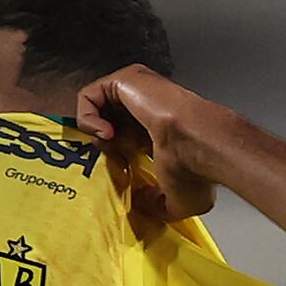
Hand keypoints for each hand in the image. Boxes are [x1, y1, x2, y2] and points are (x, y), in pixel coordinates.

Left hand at [70, 65, 232, 236]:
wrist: (199, 143)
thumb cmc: (197, 168)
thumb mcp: (178, 202)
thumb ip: (157, 205)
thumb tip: (142, 204)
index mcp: (158, 129)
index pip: (122, 136)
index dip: (111, 153)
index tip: (117, 167)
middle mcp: (147, 107)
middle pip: (106, 119)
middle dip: (98, 140)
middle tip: (109, 154)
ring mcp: (137, 90)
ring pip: (96, 104)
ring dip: (92, 129)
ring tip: (108, 143)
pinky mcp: (125, 80)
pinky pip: (89, 95)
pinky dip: (86, 117)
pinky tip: (104, 134)